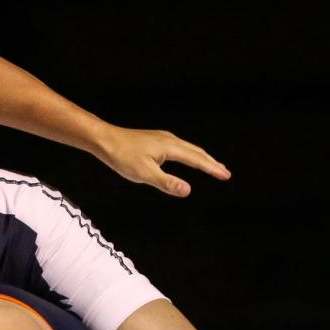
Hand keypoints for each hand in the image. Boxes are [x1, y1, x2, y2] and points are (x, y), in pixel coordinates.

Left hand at [94, 125, 230, 197]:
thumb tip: (188, 190)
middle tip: (225, 172)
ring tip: (212, 166)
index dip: (212, 168)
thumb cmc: (122, 156)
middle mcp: (169, 140)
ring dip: (202, 158)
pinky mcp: (156, 140)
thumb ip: (167, 183)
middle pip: (196, 152)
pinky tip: (187, 158)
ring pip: (188, 149)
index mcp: (170, 147)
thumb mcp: (144, 174)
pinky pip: (180, 147)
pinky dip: (190, 154)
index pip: (197, 160)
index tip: (226, 175)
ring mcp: (162, 138)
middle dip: (211, 163)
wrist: (104, 139)